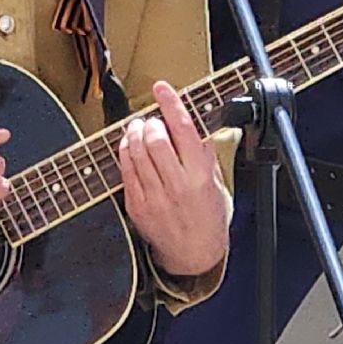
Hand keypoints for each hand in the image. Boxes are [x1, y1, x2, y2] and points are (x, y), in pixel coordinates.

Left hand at [118, 81, 228, 276]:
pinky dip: (125, 151)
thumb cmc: (208, 217)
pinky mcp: (137, 206)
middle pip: (155, 140)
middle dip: (150, 122)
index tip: (162, 87)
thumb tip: (195, 122)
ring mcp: (155, 197)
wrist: (194, 256)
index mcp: (200, 176)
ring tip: (139, 128)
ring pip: (136, 152)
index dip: (171, 104)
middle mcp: (177, 186)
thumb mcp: (217, 183)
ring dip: (134, 133)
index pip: (184, 130)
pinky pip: (125, 170)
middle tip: (152, 120)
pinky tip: (130, 146)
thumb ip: (205, 154)